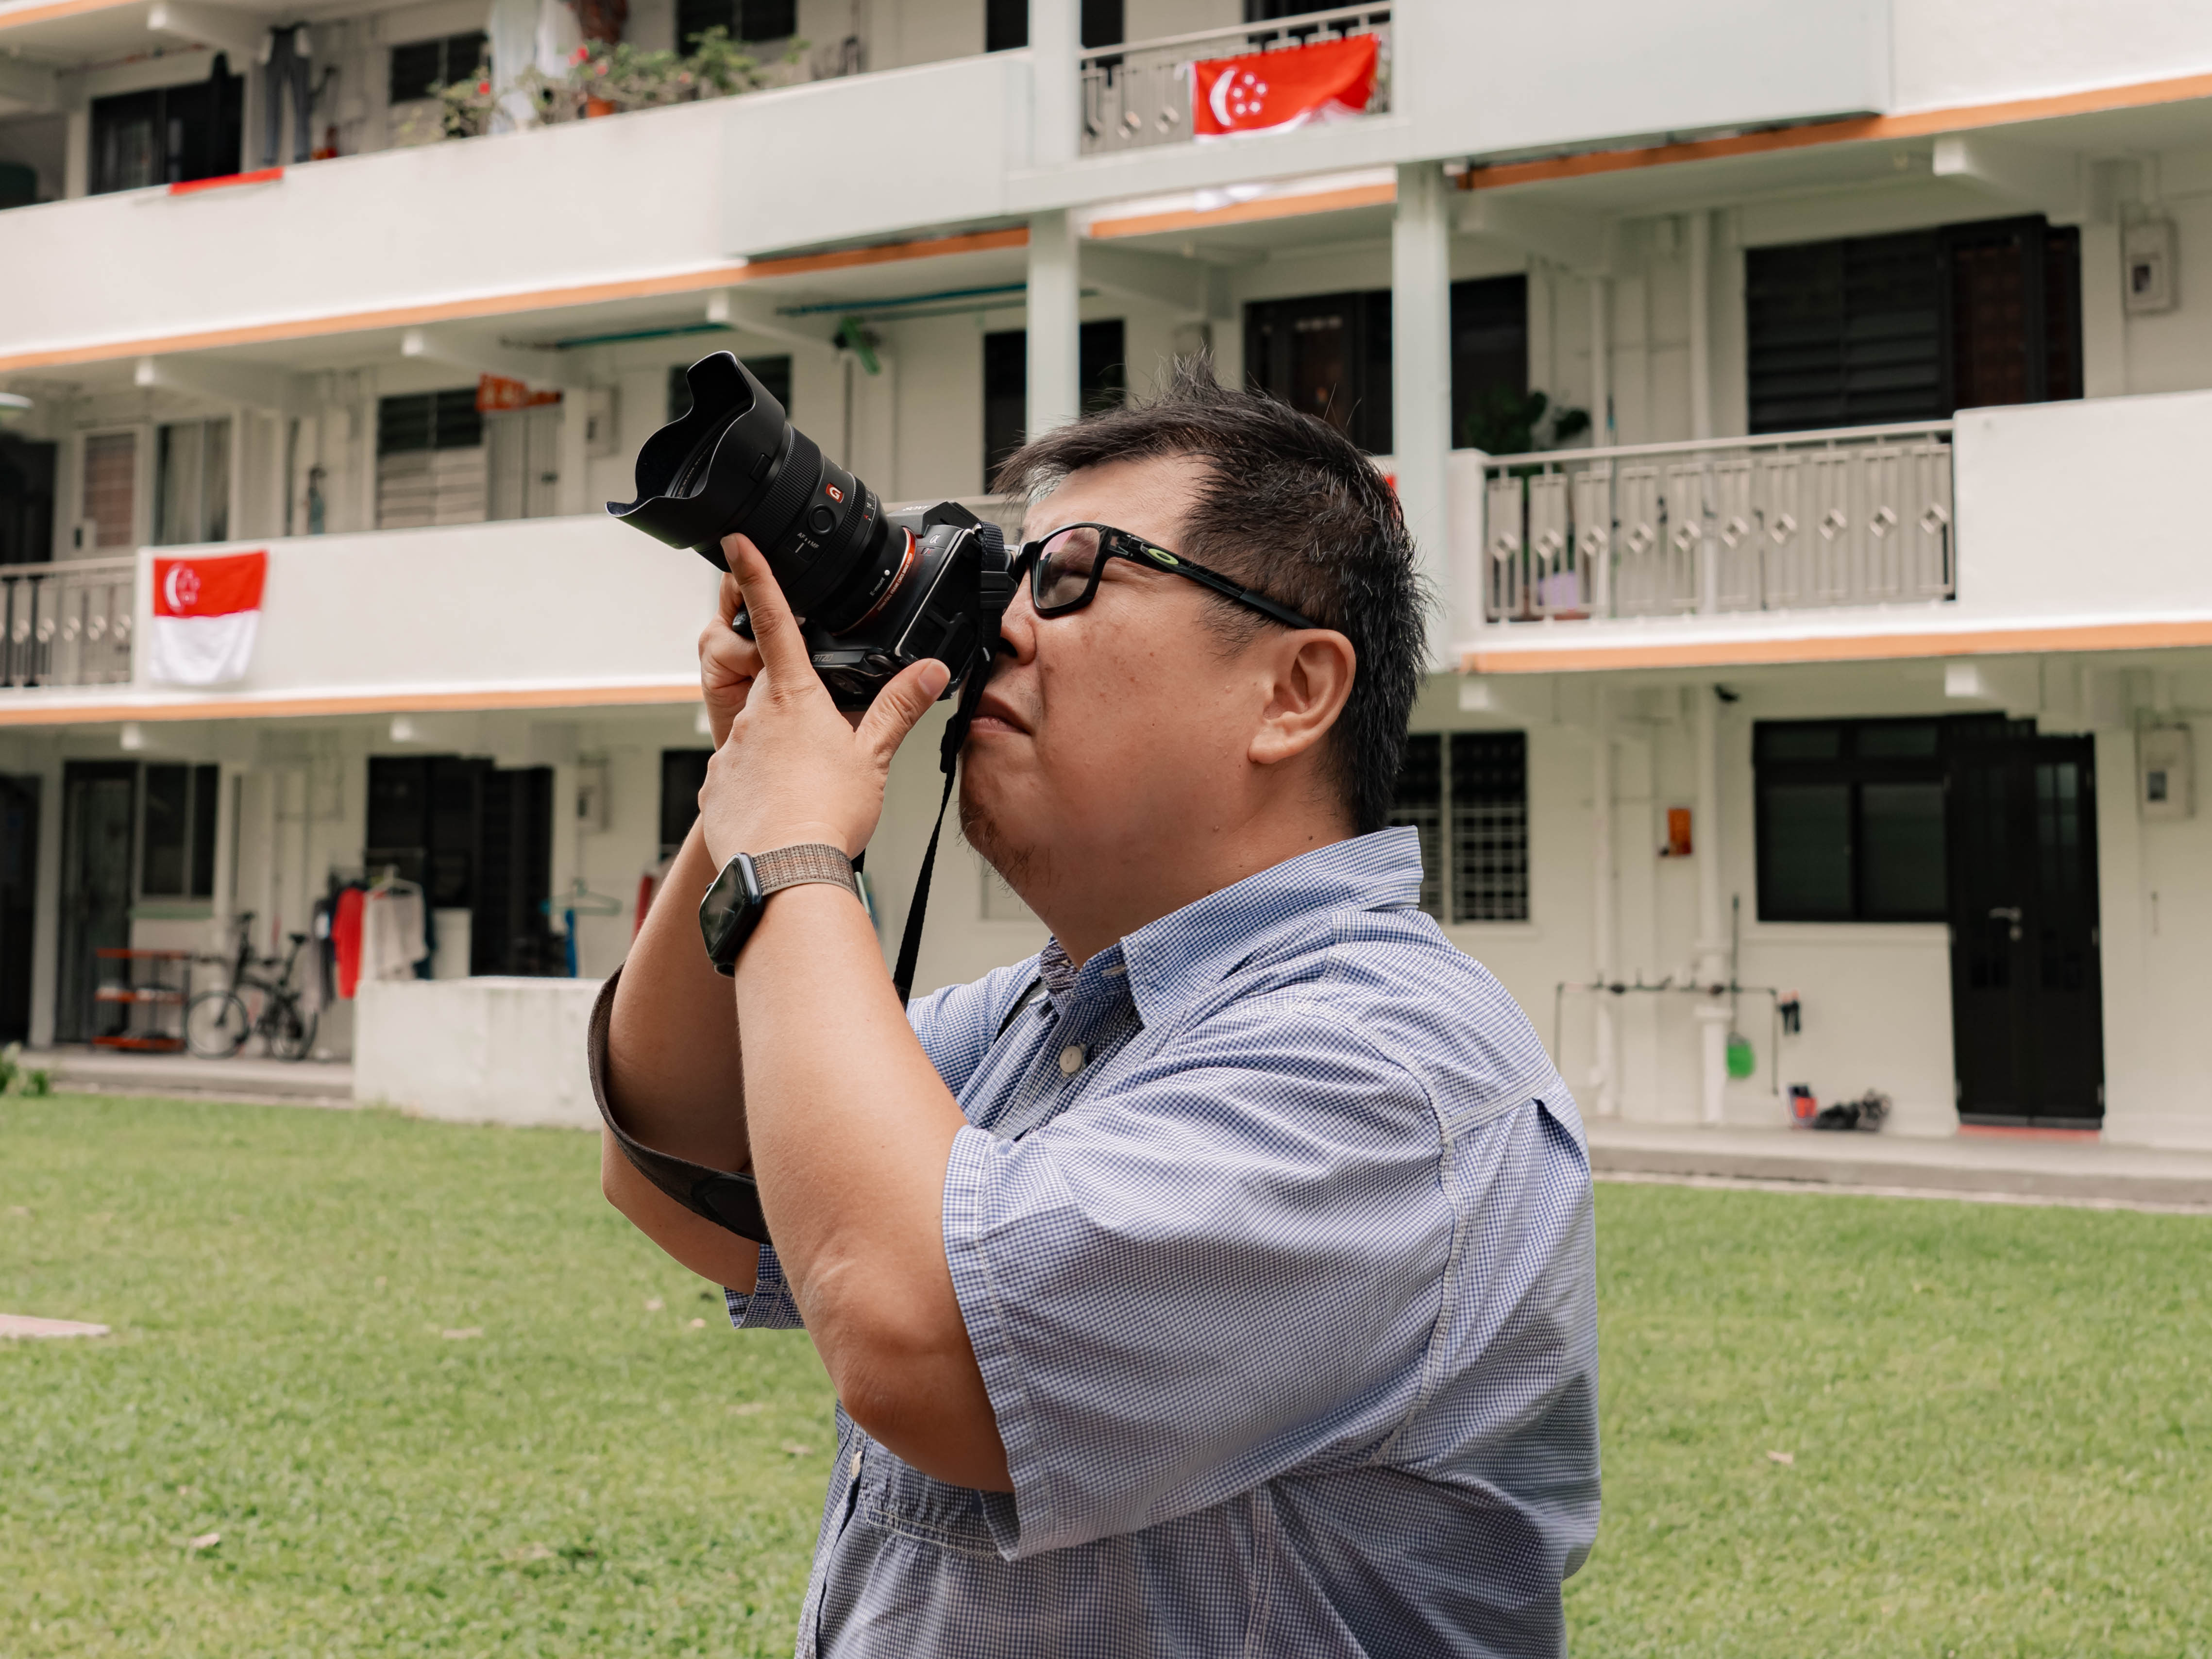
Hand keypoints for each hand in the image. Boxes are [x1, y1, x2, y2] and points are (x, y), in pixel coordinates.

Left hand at [698, 535, 949, 865]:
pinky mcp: (714, 784)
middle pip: (771, 686)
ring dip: (777, 747)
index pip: (772, 619)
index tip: (735, 542)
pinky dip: (757, 782)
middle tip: (823, 742)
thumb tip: (932, 670)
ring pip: (755, 731)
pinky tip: (780, 807)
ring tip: (805, 787)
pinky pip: (736, 771)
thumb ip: (899, 707)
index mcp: (794, 696)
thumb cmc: (829, 815)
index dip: (754, 574)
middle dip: (794, 702)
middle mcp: (753, 714)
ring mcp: (729, 749)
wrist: (785, 872)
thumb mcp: (874, 756)